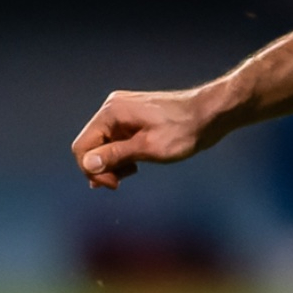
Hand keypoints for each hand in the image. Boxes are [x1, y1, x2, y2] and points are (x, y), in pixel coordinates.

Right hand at [69, 88, 223, 188]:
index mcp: (112, 113)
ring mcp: (123, 111)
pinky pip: (116, 140)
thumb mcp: (148, 148)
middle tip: (121, 183)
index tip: (114, 185)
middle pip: (91, 145)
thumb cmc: (183, 131)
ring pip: (103, 144)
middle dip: (102, 167)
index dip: (92, 170)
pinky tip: (134, 166)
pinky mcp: (133, 118)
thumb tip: (87, 164)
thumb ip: (116, 156)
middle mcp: (112, 108)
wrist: (210, 115)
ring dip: (112, 163)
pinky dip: (121, 155)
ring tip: (133, 171)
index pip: (82, 147)